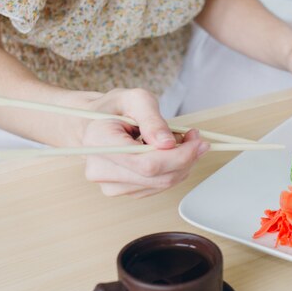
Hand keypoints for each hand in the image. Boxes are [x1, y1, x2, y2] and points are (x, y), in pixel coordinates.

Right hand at [81, 88, 208, 197]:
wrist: (95, 125)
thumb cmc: (114, 109)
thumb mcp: (135, 99)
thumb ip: (152, 119)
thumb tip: (169, 143)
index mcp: (99, 142)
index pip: (145, 163)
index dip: (178, 155)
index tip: (196, 141)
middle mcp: (101, 169)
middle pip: (157, 177)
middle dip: (186, 158)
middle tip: (196, 139)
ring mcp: (111, 185)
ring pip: (161, 184)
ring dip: (182, 164)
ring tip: (181, 141)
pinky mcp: (124, 191)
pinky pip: (158, 186)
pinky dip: (173, 170)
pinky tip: (170, 154)